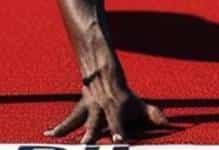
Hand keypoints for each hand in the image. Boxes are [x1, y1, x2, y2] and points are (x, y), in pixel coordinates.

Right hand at [44, 70, 167, 143]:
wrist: (104, 76)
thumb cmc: (124, 97)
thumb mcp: (140, 105)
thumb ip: (154, 115)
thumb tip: (169, 123)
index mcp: (115, 112)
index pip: (118, 125)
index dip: (118, 133)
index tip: (119, 142)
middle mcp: (100, 112)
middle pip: (94, 126)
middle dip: (90, 136)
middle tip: (86, 146)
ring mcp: (88, 111)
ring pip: (77, 121)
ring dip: (69, 130)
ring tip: (60, 139)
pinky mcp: (79, 111)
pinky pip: (67, 121)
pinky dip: (58, 128)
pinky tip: (48, 134)